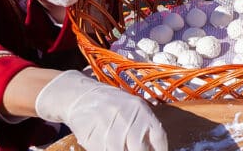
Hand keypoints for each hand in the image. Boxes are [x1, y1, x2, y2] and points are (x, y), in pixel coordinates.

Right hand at [35, 70, 167, 150]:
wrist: (81, 97)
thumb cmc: (112, 104)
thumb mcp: (133, 107)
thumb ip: (145, 126)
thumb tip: (155, 146)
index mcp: (141, 110)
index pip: (159, 137)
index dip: (161, 150)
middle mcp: (128, 120)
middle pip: (142, 150)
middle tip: (137, 150)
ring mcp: (111, 131)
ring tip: (123, 147)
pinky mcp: (94, 140)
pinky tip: (110, 148)